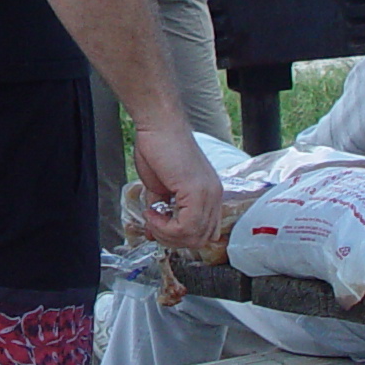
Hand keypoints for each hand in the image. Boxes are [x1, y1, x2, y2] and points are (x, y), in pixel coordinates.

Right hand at [130, 121, 223, 258]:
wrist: (159, 124)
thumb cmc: (159, 147)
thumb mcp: (162, 186)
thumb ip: (163, 207)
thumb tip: (155, 226)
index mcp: (209, 193)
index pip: (205, 232)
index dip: (179, 237)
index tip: (157, 228)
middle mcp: (214, 195)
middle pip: (200, 239)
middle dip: (172, 239)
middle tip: (153, 226)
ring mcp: (208, 193)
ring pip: (193, 236)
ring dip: (166, 234)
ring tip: (151, 218)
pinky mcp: (196, 191)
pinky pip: (185, 226)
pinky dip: (164, 227)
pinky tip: (152, 213)